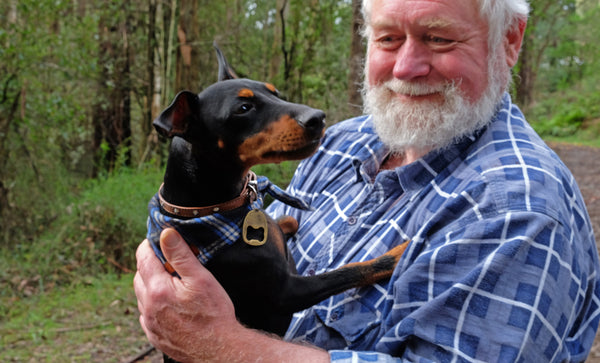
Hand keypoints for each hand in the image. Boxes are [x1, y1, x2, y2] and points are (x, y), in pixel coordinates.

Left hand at [134, 228, 238, 361]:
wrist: (219, 349)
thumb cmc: (213, 314)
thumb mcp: (200, 278)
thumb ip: (180, 255)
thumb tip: (166, 234)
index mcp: (158, 289)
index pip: (143, 258)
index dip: (150, 245)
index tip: (159, 239)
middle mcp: (149, 307)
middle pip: (139, 276)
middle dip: (151, 264)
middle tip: (171, 261)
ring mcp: (150, 324)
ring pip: (142, 295)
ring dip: (152, 284)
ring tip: (174, 282)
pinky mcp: (155, 336)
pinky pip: (147, 314)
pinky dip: (154, 304)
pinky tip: (172, 303)